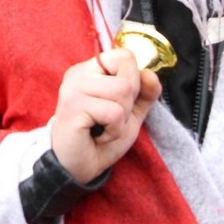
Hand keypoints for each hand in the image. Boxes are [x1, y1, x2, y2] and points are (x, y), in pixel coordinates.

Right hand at [49, 48, 161, 183]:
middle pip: (127, 76)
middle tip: (109, 120)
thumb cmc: (100, 138)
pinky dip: (113, 130)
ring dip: (121, 119)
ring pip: (122, 92)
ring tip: (104, 128)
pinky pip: (114, 112)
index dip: (133, 80)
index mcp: (90, 70)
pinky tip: (98, 136)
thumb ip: (145, 92)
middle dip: (128, 104)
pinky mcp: (73, 107)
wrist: (77, 167)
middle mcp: (78, 74)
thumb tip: (151, 73)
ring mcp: (73, 89)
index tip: (119, 102)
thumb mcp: (130, 113)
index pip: (124, 55)